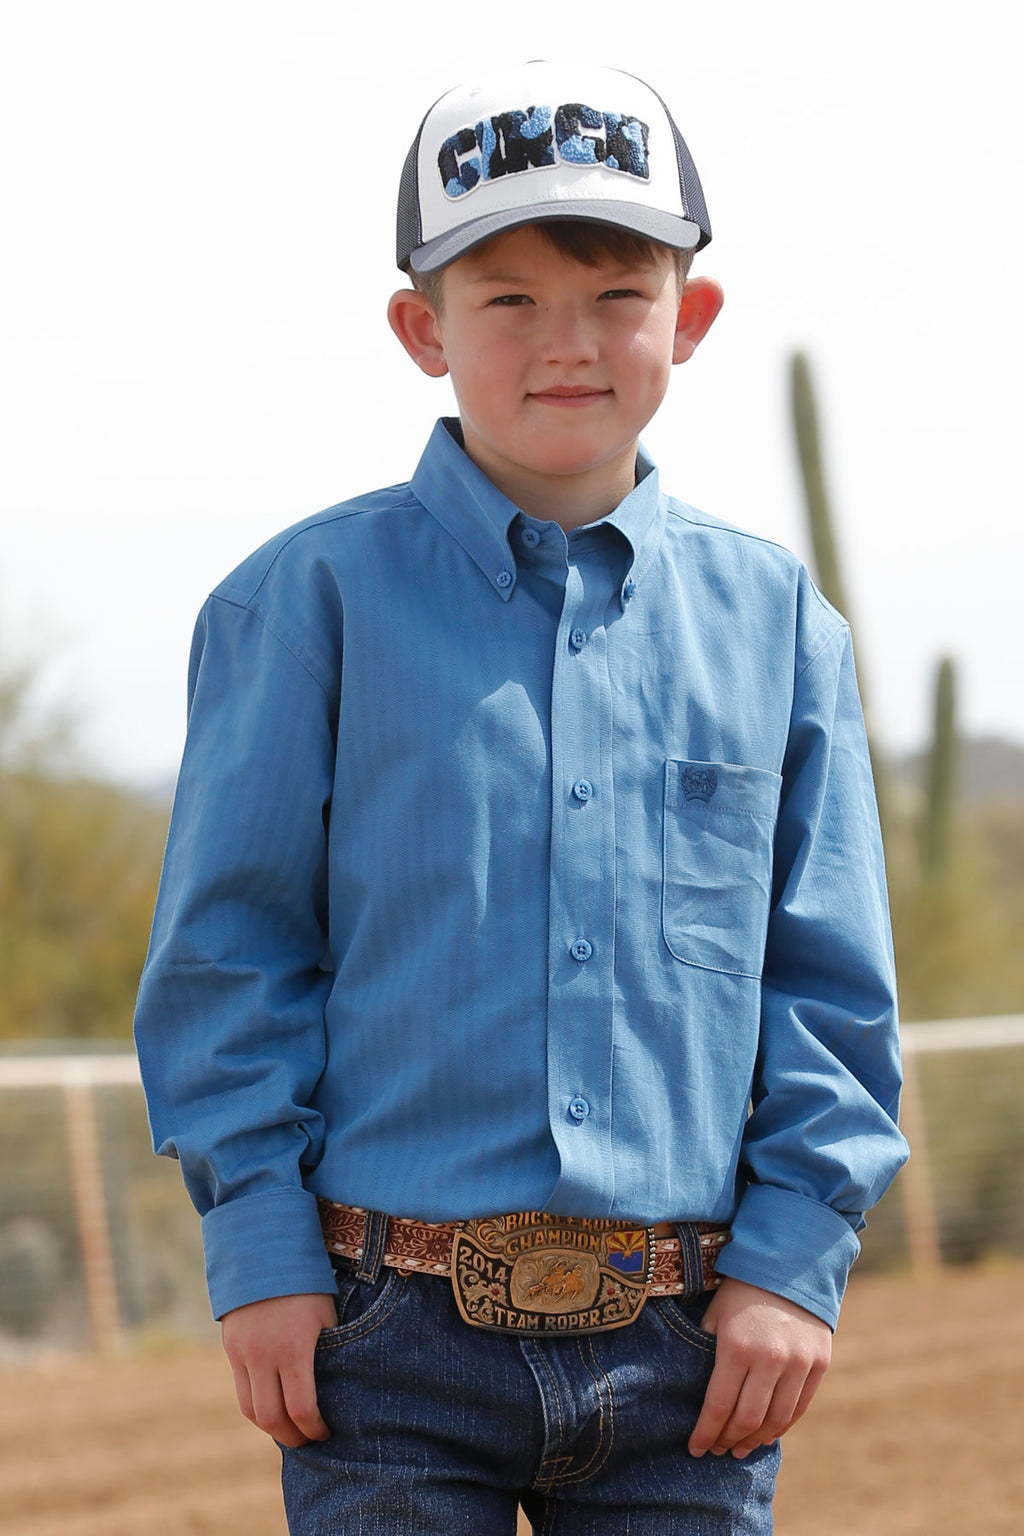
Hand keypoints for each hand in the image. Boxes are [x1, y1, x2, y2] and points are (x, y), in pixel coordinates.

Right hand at [221, 1292, 337, 1446]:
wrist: (265, 1251)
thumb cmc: (307, 1284)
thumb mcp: (326, 1316)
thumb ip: (327, 1352)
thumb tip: (336, 1385)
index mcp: (293, 1349)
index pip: (301, 1409)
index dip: (314, 1429)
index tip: (326, 1432)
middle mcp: (263, 1356)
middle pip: (272, 1418)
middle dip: (292, 1437)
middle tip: (308, 1440)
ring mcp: (242, 1353)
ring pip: (250, 1410)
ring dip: (270, 1427)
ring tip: (289, 1430)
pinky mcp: (230, 1348)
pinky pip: (240, 1390)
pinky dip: (255, 1406)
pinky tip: (271, 1407)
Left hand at [688, 1277, 831, 1459]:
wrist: (791, 1263)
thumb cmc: (742, 1290)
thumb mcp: (715, 1315)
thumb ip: (706, 1352)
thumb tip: (695, 1391)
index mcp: (737, 1347)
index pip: (718, 1407)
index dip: (705, 1433)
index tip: (694, 1448)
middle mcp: (770, 1359)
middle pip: (747, 1420)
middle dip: (728, 1441)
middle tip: (717, 1450)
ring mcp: (799, 1363)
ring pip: (776, 1421)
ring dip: (755, 1441)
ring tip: (740, 1448)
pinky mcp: (819, 1364)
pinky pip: (799, 1408)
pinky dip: (782, 1426)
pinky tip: (767, 1433)